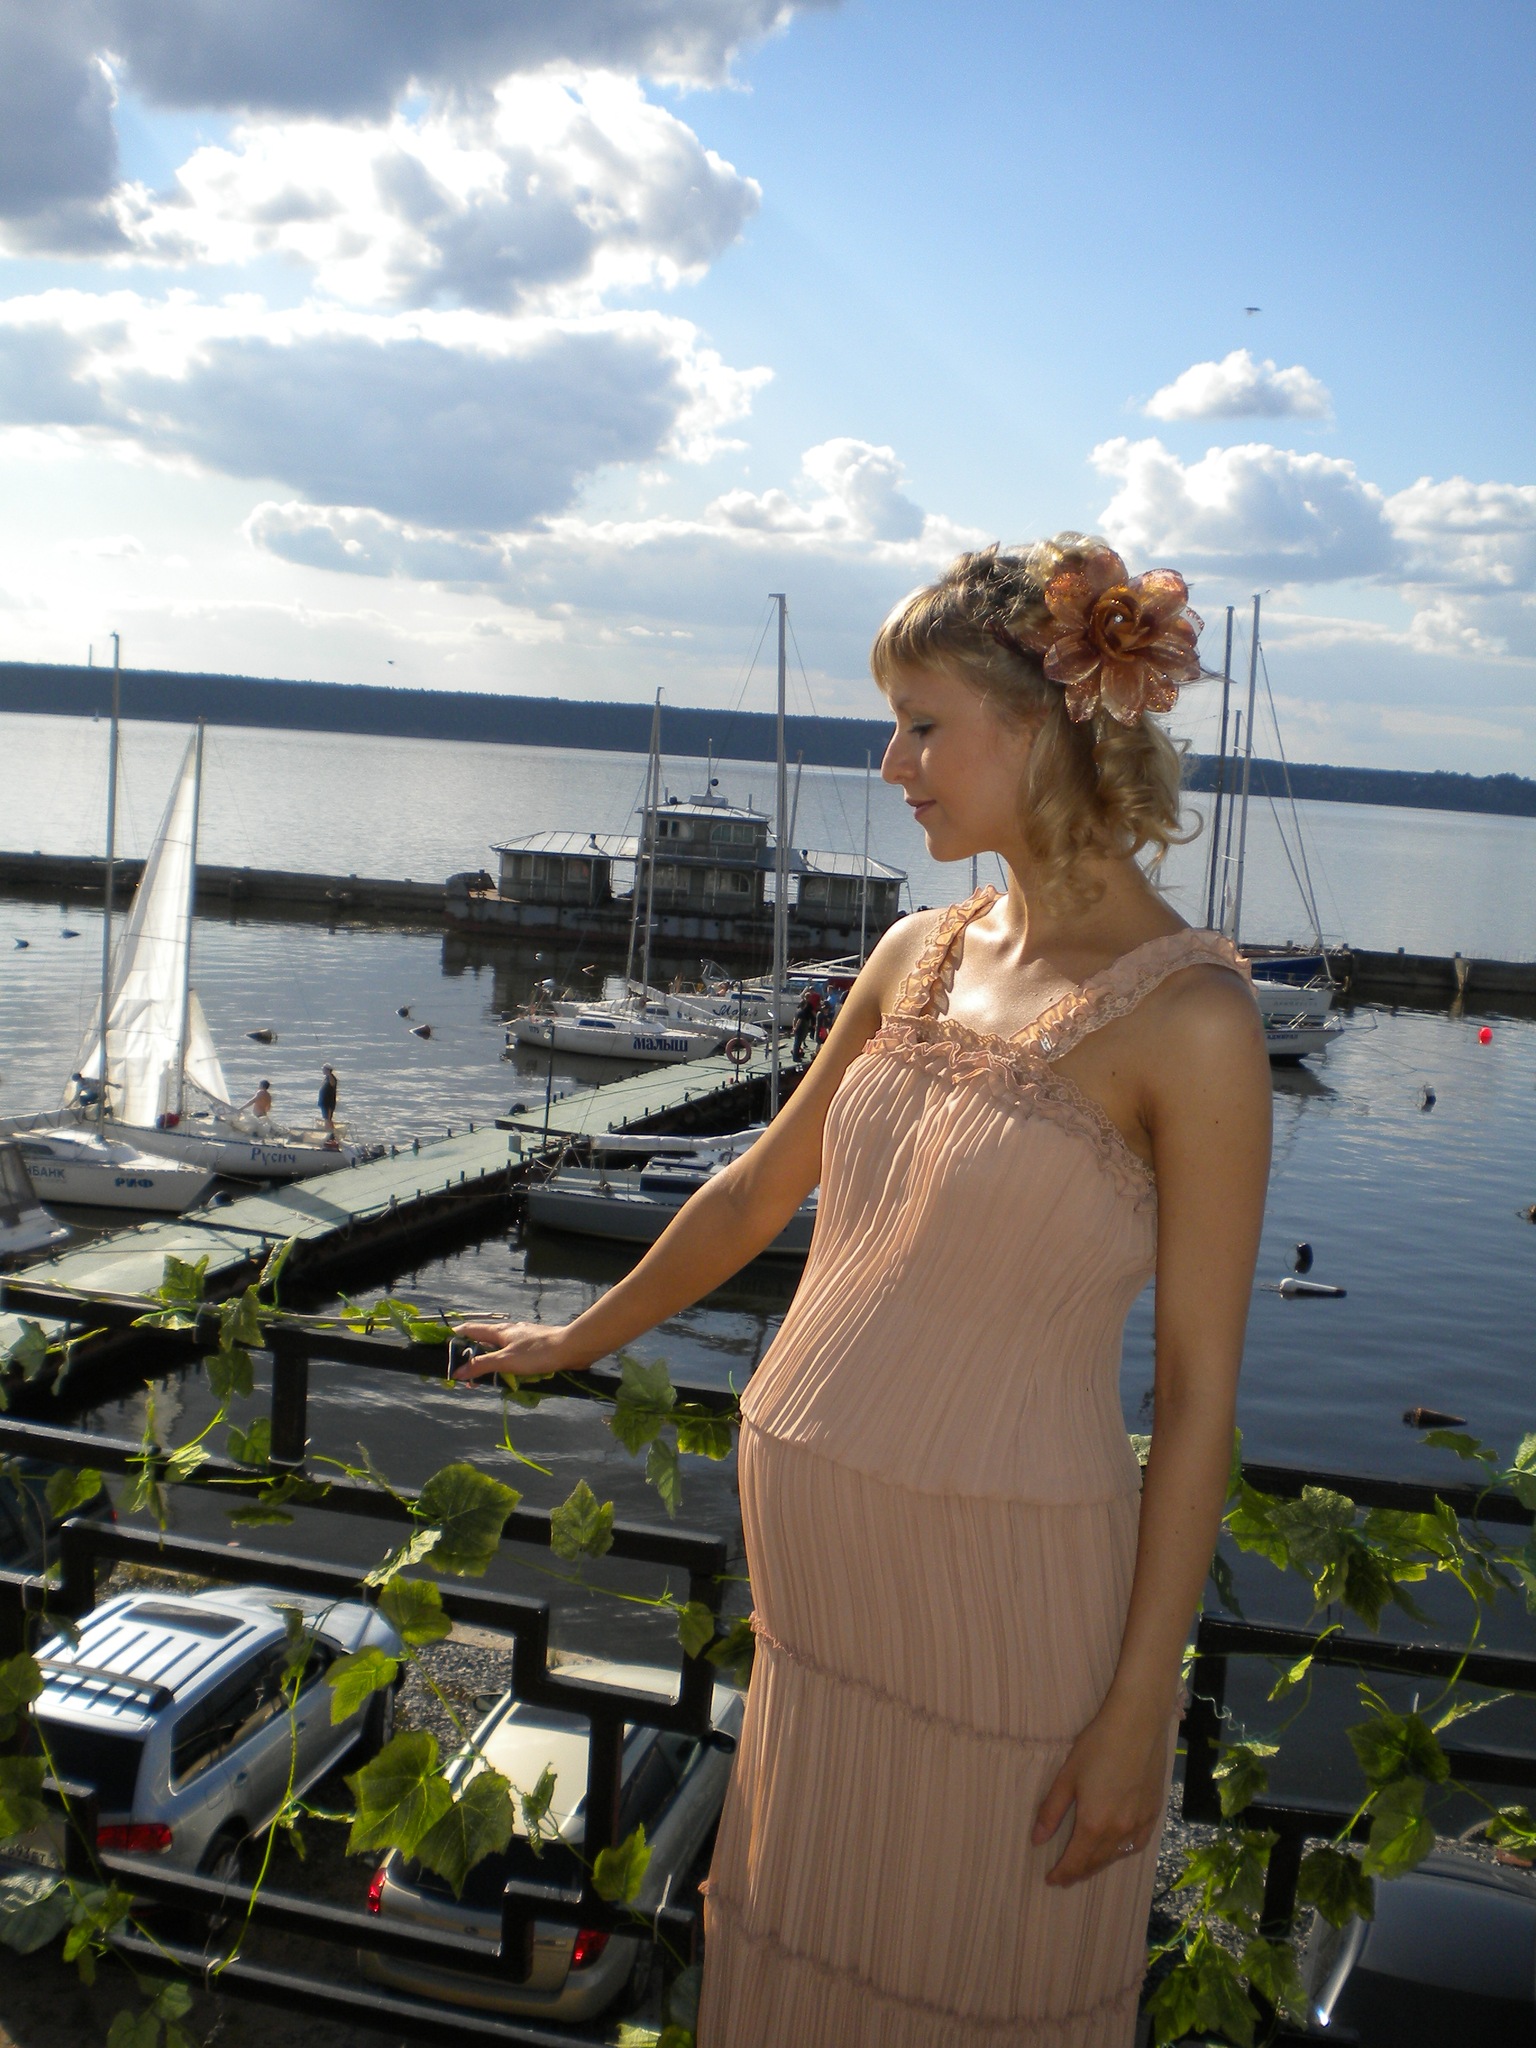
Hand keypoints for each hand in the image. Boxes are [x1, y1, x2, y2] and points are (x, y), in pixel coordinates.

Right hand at [451, 1321, 583, 1381]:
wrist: (572, 1348)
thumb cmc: (537, 1353)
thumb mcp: (505, 1361)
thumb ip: (482, 1365)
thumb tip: (457, 1371)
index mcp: (500, 1331)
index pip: (471, 1329)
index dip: (455, 1336)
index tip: (443, 1346)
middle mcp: (510, 1332)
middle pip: (484, 1340)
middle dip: (473, 1354)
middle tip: (463, 1372)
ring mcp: (523, 1339)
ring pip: (500, 1349)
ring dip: (491, 1361)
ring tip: (485, 1377)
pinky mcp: (535, 1347)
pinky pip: (514, 1355)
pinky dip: (506, 1365)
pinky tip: (510, 1375)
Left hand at [1032, 1696, 1169, 1887]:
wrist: (1137, 1725)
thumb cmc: (1098, 1745)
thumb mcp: (1067, 1777)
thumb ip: (1051, 1811)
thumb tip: (1037, 1841)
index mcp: (1094, 1824)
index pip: (1076, 1861)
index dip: (1062, 1873)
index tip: (1051, 1880)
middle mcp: (1119, 1831)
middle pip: (1096, 1862)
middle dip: (1079, 1873)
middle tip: (1065, 1878)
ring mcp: (1139, 1824)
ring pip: (1117, 1856)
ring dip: (1099, 1865)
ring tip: (1087, 1867)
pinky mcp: (1153, 1814)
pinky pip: (1137, 1845)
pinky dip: (1123, 1853)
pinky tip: (1117, 1850)